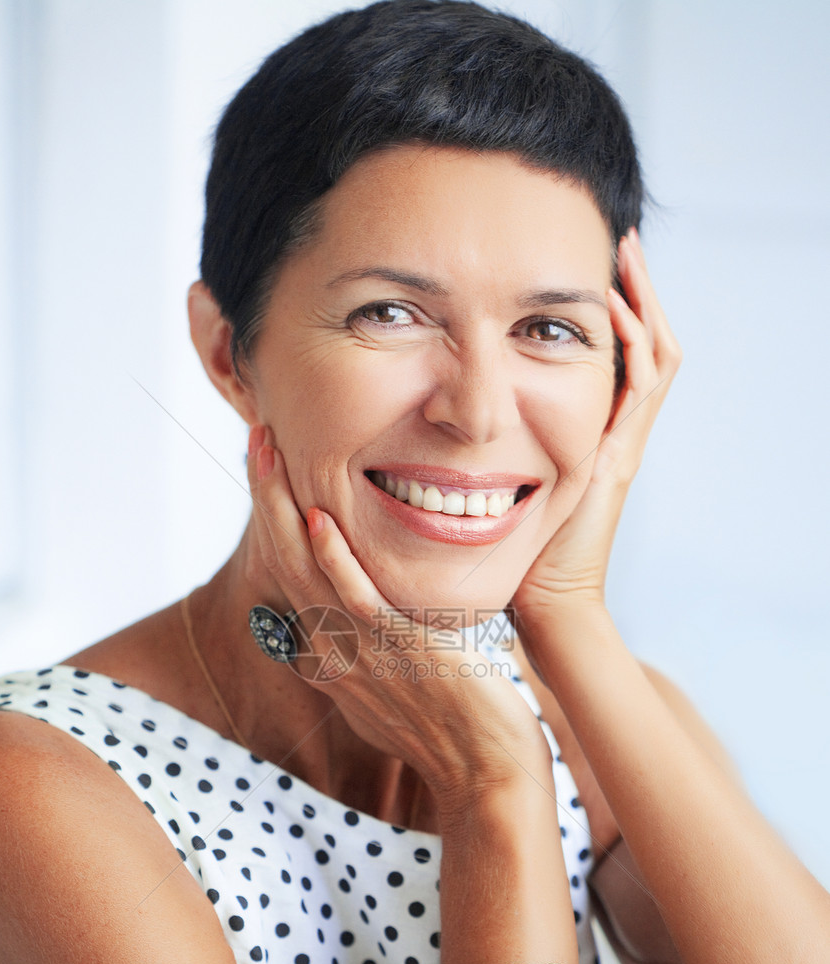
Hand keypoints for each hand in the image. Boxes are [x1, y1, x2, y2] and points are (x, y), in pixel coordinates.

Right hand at [246, 432, 552, 806]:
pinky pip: (355, 598)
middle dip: (268, 496)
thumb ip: (380, 649)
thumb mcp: (402, 685)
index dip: (276, 518)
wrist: (485, 773)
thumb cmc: (458, 730)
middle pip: (285, 559)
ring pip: (305, 568)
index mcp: (334, 652)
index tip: (273, 472)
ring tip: (268, 449)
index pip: (293, 572)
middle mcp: (335, 649)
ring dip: (282, 506)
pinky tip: (320, 517)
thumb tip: (378, 617)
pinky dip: (334, 558)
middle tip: (258, 439)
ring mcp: (362, 649)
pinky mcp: (396, 650)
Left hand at [510, 230, 680, 625]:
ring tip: (627, 253)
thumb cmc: (514, 549)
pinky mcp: (617, 456)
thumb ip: (489, 444)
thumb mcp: (504, 478)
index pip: (610, 356)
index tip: (585, 266)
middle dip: (635, 291)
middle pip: (643, 345)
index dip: (607, 310)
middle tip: (622, 240)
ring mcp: (621, 443)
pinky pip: (641, 388)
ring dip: (642, 302)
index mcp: (588, 432)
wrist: (542, 597)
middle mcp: (613, 431)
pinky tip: (613, 308)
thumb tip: (437, 404)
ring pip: (653, 357)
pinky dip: (633, 343)